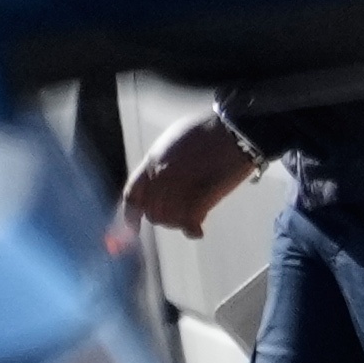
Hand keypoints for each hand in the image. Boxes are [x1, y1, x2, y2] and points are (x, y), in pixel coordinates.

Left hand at [118, 113, 261, 241]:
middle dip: (163, 218)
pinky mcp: (199, 198)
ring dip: (178, 223)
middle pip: (151, 212)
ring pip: (168, 220)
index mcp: (152, 162)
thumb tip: (163, 177)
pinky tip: (198, 231)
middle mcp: (160, 178)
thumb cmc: (209, 131)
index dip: (130, 215)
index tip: (132, 229)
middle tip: (179, 217)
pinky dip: (192, 231)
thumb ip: (163, 162)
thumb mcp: (174, 141)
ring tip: (191, 219)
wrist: (233, 132)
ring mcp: (178, 188)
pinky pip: (188, 223)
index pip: (132, 195)